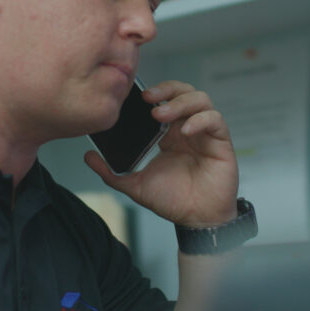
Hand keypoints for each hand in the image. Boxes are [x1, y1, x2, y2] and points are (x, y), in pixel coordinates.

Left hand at [85, 81, 238, 226]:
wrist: (196, 220)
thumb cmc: (173, 202)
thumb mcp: (135, 185)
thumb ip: (111, 172)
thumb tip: (88, 156)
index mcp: (170, 134)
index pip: (165, 100)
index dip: (155, 92)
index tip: (136, 96)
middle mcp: (188, 129)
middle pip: (184, 92)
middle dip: (167, 90)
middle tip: (149, 100)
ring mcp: (206, 134)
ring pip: (201, 100)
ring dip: (181, 102)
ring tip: (162, 115)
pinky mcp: (221, 142)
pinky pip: (215, 120)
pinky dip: (200, 120)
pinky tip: (185, 131)